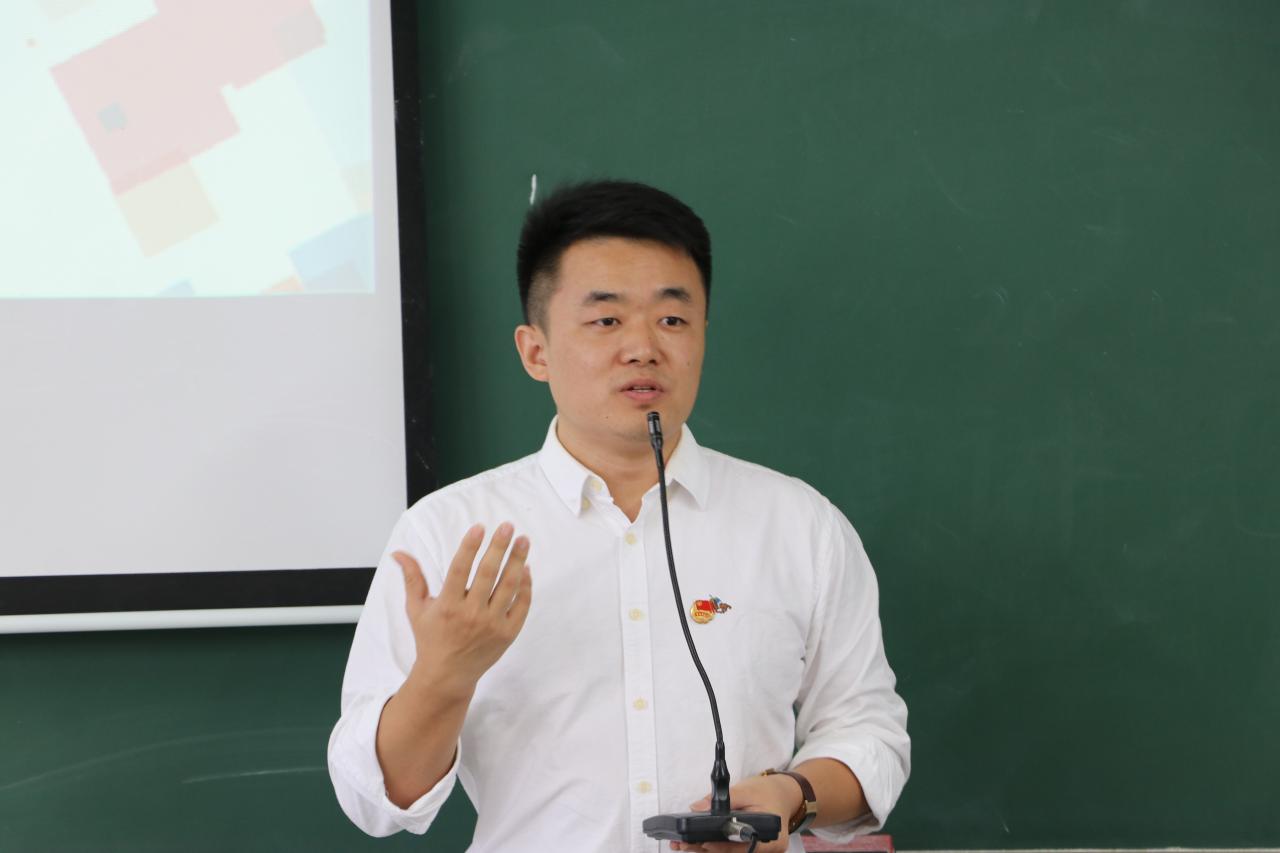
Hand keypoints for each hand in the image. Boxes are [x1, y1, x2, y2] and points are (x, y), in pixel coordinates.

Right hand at [393, 522, 532, 693]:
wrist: (448, 676)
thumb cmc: (431, 638)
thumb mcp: (416, 609)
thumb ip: (412, 578)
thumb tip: (398, 552)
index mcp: (447, 606)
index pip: (459, 570)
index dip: (469, 547)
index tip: (479, 527)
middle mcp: (470, 615)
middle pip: (488, 574)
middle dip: (499, 548)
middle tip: (507, 527)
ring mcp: (492, 625)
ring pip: (508, 587)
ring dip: (517, 561)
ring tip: (524, 541)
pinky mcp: (507, 634)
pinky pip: (521, 605)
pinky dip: (525, 586)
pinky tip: (526, 568)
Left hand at [669, 773, 799, 852]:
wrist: (782, 795)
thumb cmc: (768, 792)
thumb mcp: (747, 790)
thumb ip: (725, 798)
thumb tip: (698, 807)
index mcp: (771, 837)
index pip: (742, 847)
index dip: (720, 846)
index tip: (701, 841)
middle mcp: (767, 850)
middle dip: (707, 850)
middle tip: (683, 844)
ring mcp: (758, 852)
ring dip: (706, 850)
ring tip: (683, 845)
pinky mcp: (749, 849)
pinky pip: (730, 851)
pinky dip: (713, 847)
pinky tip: (696, 843)